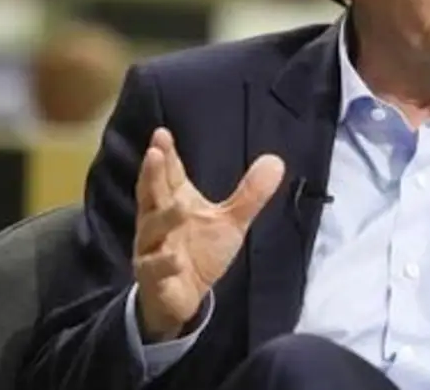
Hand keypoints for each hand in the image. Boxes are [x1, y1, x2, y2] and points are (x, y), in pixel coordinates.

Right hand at [133, 128, 283, 341]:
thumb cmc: (200, 251)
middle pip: (152, 194)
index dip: (166, 155)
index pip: (168, 175)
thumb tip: (276, 160)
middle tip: (154, 152)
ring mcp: (152, 249)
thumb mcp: (231, 222)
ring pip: (152, 230)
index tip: (162, 133)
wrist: (182, 296)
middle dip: (153, 175)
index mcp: (174, 202)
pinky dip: (163, 263)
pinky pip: (155, 269)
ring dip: (164, 218)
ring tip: (180, 205)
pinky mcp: (154, 278)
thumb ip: (250, 194)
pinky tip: (175, 258)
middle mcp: (158, 222)